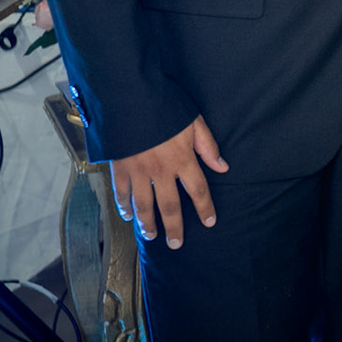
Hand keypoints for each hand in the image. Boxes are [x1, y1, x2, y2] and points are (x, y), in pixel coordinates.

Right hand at [109, 115, 227, 247]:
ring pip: (143, 204)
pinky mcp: (119, 167)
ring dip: (147, 222)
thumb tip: (223, 167)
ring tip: (151, 235)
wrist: (130, 97)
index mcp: (182, 159)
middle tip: (176, 244)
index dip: (205, 208)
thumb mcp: (194, 122)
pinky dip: (123, 205)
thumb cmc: (165, 106)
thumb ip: (208, 147)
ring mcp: (138, 170)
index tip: (210, 222)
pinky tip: (127, 215)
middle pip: (169, 206)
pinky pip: (121, 192)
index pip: (198, 190)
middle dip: (174, 227)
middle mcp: (161, 170)